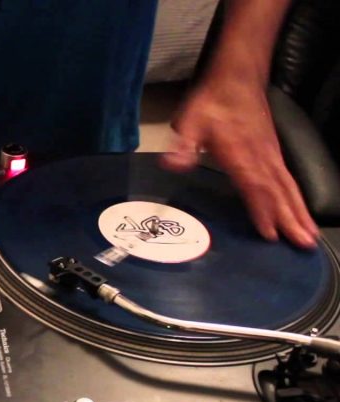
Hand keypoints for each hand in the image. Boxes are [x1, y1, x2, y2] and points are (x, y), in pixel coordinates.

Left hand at [161, 77, 318, 248]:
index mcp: (239, 153)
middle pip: (277, 193)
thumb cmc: (212, 101)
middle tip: (302, 244)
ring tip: (309, 236)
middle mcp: (260, 157)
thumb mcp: (190, 120)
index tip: (270, 232)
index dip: (261, 210)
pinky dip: (296, 198)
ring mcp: (270, 155)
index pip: (253, 186)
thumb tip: (172, 163)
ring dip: (299, 212)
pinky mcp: (273, 153)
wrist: (236, 77)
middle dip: (290, 219)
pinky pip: (288, 180)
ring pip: (287, 188)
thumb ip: (184, 144)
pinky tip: (301, 212)